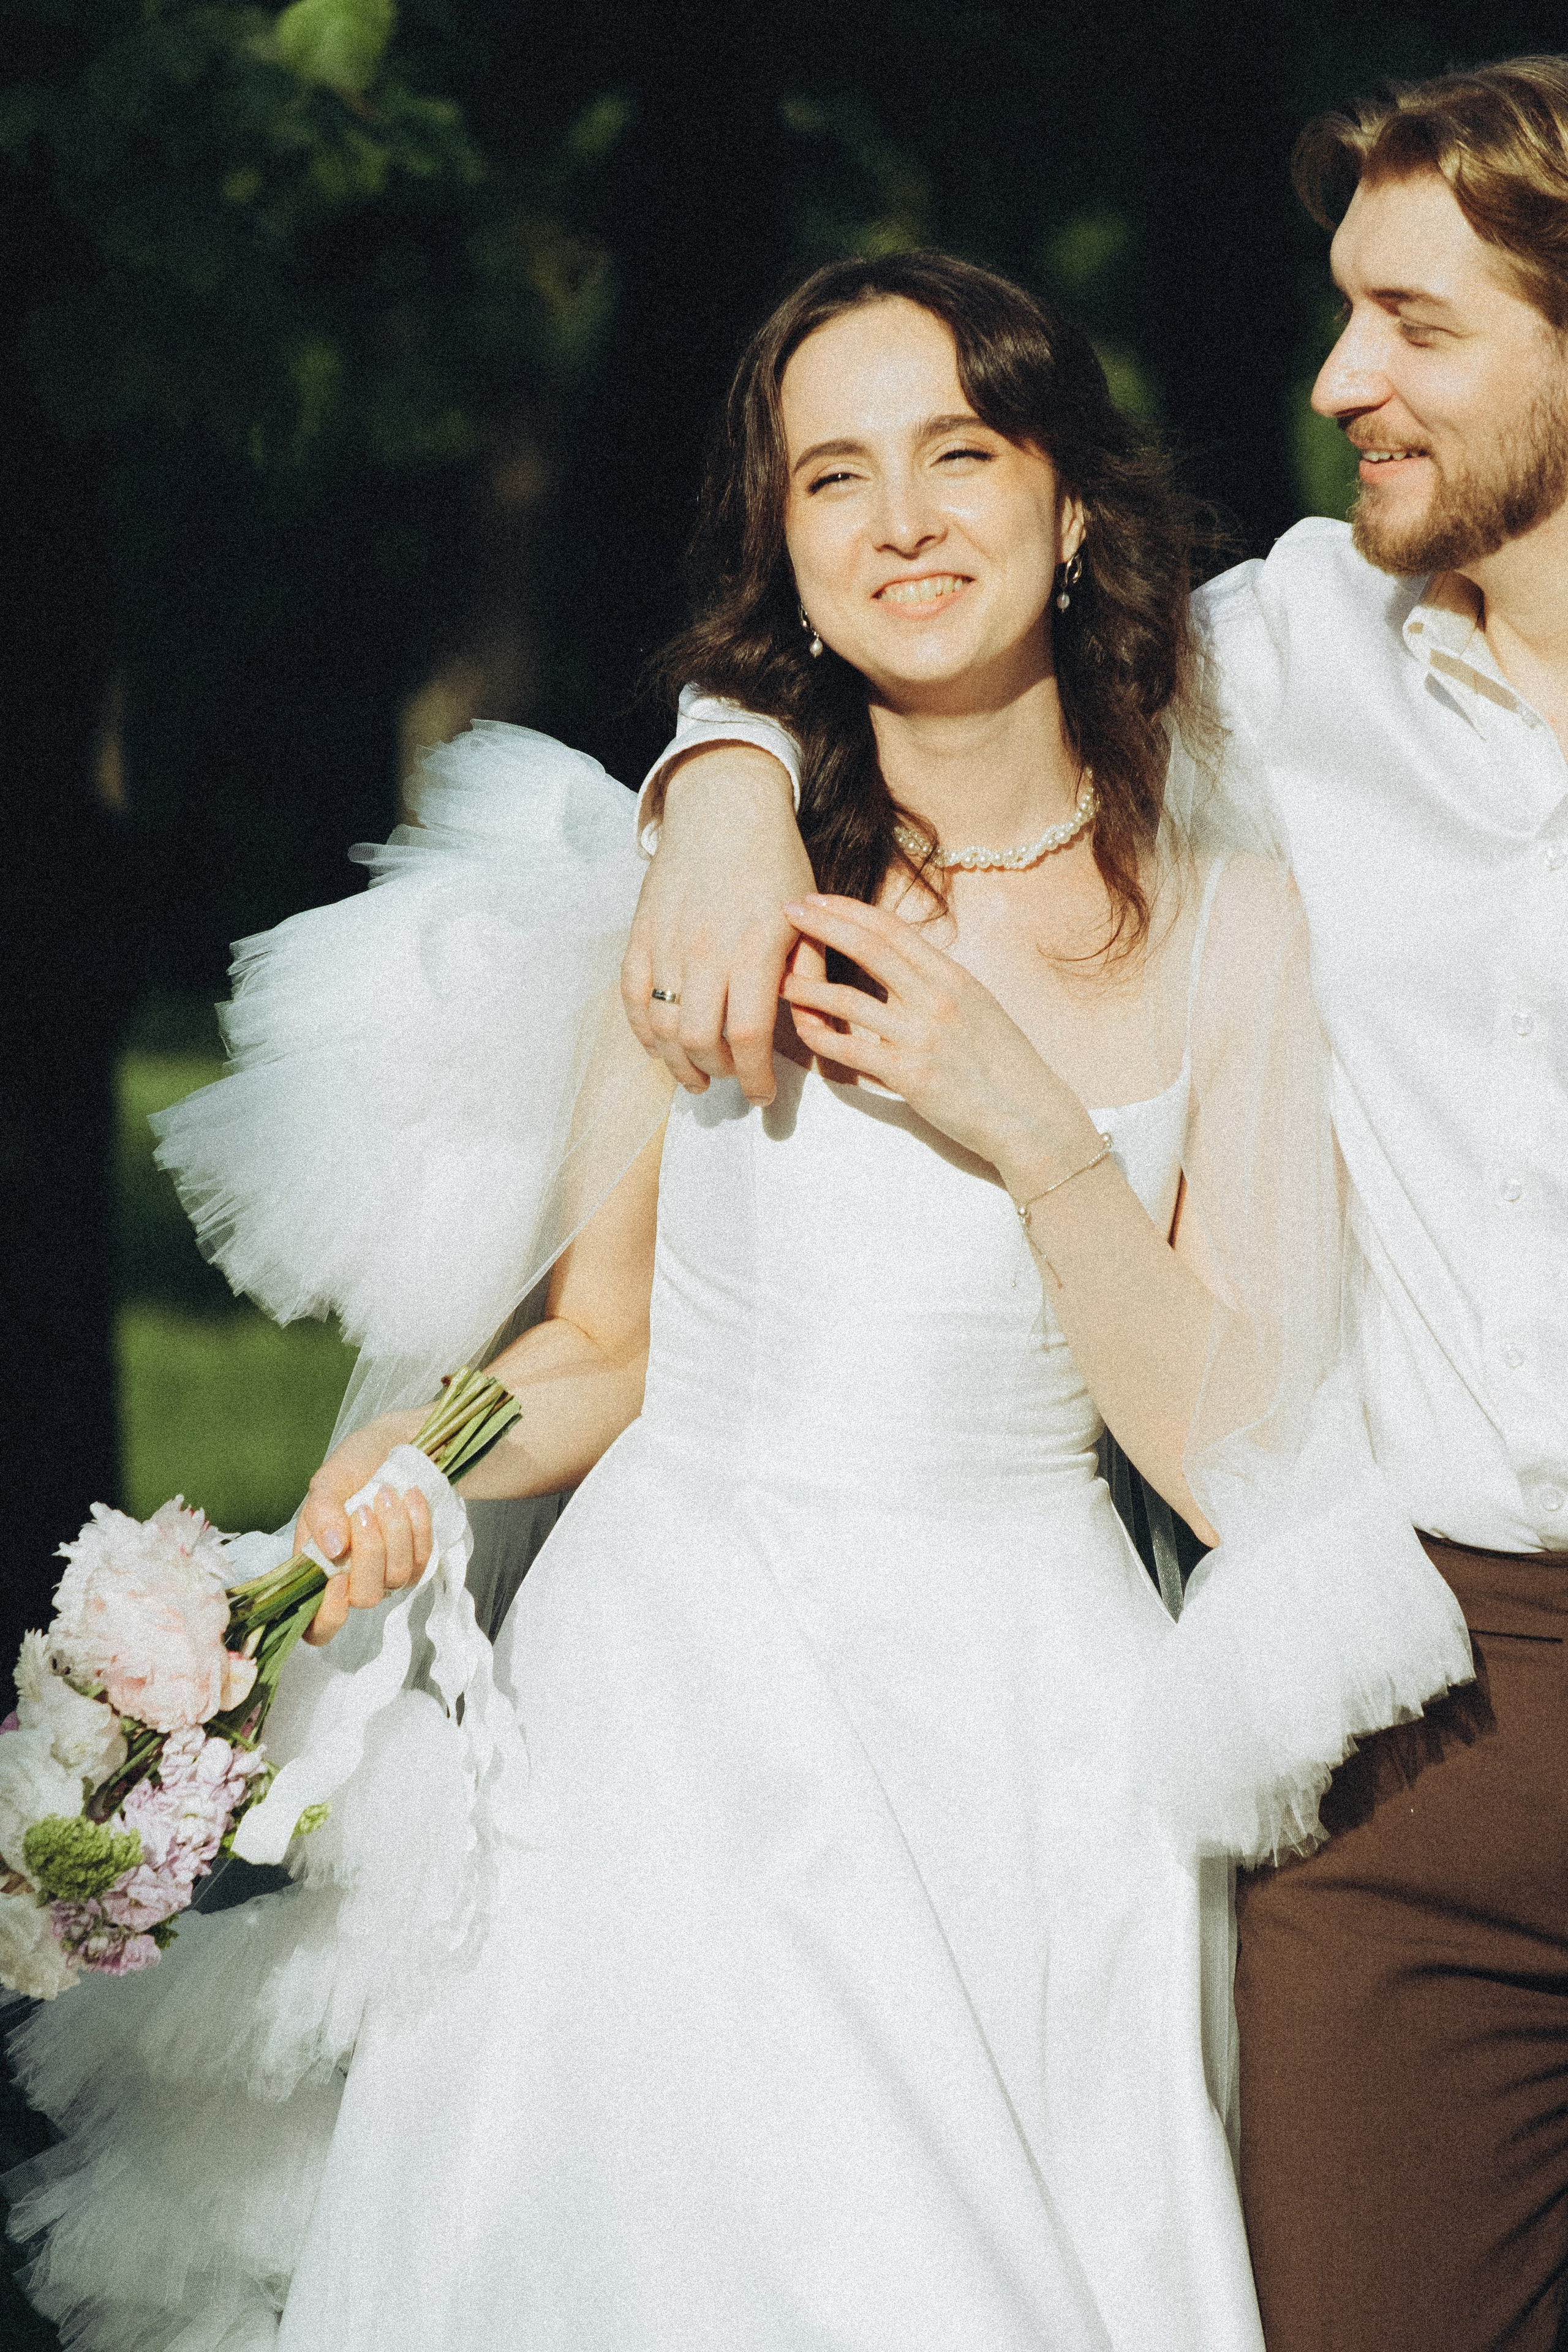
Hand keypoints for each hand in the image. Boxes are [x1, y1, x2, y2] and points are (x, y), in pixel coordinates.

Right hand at [296, 1411, 430, 1645]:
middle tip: (365, 1510)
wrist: (395, 1445)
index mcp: (317, 1567)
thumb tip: (332, 1549)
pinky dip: (418, 1526)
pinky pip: (423, 1558)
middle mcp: (352, 1577)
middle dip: (369, 1554)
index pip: (318, 1625)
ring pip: (398, 1577)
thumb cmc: (354, 1466)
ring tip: (388, 1494)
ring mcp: (387, 1571)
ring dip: (395, 1533)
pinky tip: (412, 1497)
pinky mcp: (417, 1559)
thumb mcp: (328, 1481)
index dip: (328, 1616)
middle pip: (365, 1597)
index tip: (338, 1581)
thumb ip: (320, 1512)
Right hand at [621, 745, 818, 1104]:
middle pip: (698, 1040)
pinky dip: (644, 1032)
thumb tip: (809, 1027)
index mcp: (754, 948)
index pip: (747, 1034)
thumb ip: (809, 975)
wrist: (723, 808)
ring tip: (698, 1075)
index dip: (754, 1076)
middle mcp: (706, 950)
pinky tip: (661, 1046)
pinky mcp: (641, 934)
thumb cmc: (776, 863)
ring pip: (661, 1027)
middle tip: (733, 1079)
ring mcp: (667, 943)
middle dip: (718, 1072)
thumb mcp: (808, 917)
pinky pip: (632, 998)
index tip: (764, 1094)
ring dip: (679, 1062)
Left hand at [779, 893, 1101, 1192]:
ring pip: (848, 1000)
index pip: (893, 928)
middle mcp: (938, 998)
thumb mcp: (979, 1009)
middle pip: (868, 947)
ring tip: (778, 977)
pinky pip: (849, 1051)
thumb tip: (904, 965)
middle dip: (821, 926)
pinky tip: (803, 1030)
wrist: (1031, 1119)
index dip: (849, 910)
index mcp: (955, 977)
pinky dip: (820, 1038)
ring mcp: (922, 1037)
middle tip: (785, 911)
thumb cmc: (1006, 1066)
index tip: (817, 899)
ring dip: (807, 986)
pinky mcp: (909, 1076)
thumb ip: (939, 985)